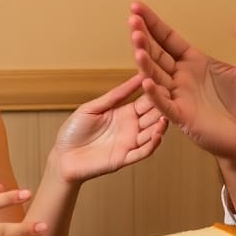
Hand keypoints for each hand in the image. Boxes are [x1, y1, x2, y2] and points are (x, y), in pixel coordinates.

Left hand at [51, 74, 167, 182]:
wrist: (62, 156)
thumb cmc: (74, 131)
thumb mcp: (93, 107)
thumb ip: (115, 95)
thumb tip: (136, 77)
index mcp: (124, 112)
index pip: (146, 101)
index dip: (155, 92)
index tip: (165, 81)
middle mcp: (131, 127)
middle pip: (153, 116)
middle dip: (162, 107)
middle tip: (172, 98)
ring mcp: (129, 143)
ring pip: (152, 133)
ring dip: (161, 126)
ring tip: (166, 117)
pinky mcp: (125, 158)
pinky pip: (143, 152)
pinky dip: (152, 144)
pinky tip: (158, 135)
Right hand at [128, 1, 235, 158]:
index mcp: (195, 61)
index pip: (167, 38)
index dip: (152, 23)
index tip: (136, 6)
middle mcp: (182, 77)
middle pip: (156, 53)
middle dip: (143, 37)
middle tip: (132, 20)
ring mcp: (179, 97)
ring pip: (155, 76)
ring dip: (145, 61)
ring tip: (137, 44)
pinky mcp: (182, 117)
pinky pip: (164, 104)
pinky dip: (154, 93)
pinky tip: (146, 80)